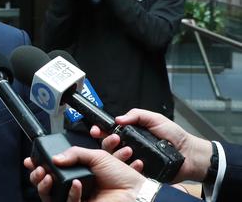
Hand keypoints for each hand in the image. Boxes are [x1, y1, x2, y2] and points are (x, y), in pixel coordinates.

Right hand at [25, 147, 145, 201]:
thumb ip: (73, 153)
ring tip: (48, 175)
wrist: (136, 192)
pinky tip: (76, 184)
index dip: (39, 165)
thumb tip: (54, 158)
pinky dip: (70, 194)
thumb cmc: (122, 175)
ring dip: (45, 185)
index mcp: (77, 172)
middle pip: (46, 184)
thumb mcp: (96, 155)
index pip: (52, 169)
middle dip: (37, 176)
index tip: (32, 159)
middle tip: (38, 169)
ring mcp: (77, 198)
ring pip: (51, 196)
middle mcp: (75, 186)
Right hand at [90, 108, 210, 182]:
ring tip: (128, 150)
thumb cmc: (175, 136)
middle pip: (109, 145)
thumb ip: (137, 115)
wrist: (189, 155)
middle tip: (114, 139)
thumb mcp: (156, 119)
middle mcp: (130, 146)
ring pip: (116, 159)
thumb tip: (119, 118)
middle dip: (107, 141)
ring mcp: (134, 159)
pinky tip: (136, 162)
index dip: (101, 130)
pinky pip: (128, 170)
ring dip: (118, 154)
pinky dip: (129, 167)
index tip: (97, 129)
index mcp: (131, 133)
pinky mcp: (140, 171)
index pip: (110, 131)